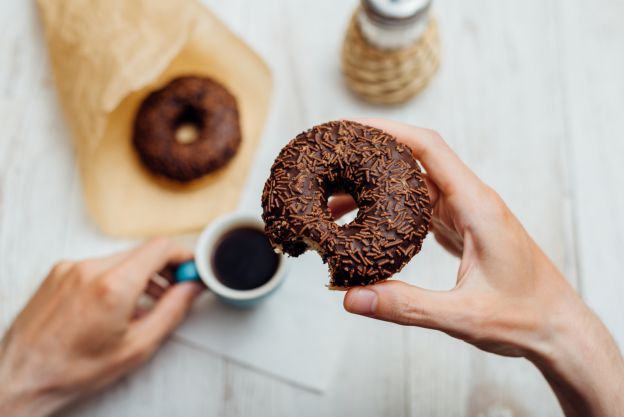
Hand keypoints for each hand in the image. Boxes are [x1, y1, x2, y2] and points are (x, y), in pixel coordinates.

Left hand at [0, 238, 202, 416]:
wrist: (23, 376)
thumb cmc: (73, 369)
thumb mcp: (137, 346)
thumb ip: (172, 311)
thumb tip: (190, 288)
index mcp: (113, 286)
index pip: (160, 248)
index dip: (184, 256)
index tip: (192, 270)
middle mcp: (90, 269)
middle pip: (142, 252)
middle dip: (164, 268)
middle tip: (176, 288)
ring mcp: (71, 268)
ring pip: (121, 258)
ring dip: (140, 274)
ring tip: (146, 303)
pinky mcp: (59, 272)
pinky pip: (99, 265)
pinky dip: (116, 277)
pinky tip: (116, 304)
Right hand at [331, 119, 623, 416]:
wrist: (557, 328)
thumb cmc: (524, 317)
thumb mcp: (463, 316)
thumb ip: (407, 306)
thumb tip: (352, 298)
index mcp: (476, 205)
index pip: (428, 148)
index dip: (388, 130)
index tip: (350, 126)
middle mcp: (471, 201)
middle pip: (414, 161)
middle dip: (370, 156)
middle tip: (329, 163)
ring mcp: (466, 213)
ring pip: (413, 185)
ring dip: (375, 187)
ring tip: (334, 201)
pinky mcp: (462, 229)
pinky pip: (419, 207)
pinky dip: (389, 208)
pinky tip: (367, 220)